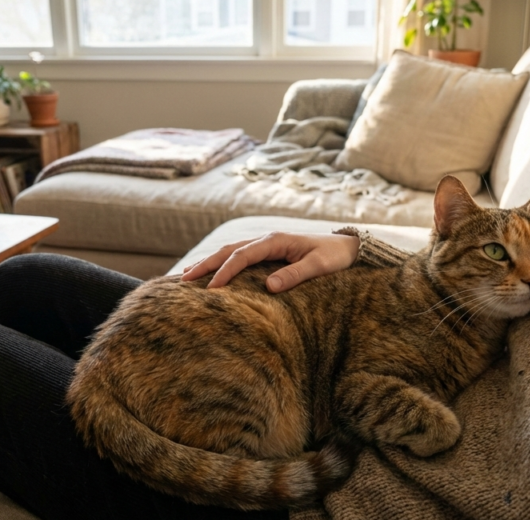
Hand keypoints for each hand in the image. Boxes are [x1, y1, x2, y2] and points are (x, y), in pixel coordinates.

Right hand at [181, 232, 359, 292]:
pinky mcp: (267, 253)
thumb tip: (268, 286)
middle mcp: (265, 240)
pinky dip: (220, 264)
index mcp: (274, 241)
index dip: (224, 272)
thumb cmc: (334, 257)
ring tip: (186, 276)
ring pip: (229, 251)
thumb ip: (294, 275)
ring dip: (208, 262)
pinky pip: (238, 257)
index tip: (210, 289)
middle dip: (205, 264)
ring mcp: (264, 245)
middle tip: (183, 280)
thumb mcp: (318, 267)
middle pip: (228, 250)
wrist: (347, 247)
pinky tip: (210, 273)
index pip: (241, 256)